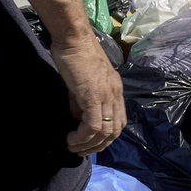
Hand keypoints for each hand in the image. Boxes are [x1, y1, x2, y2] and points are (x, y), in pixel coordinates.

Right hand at [49, 36, 124, 156]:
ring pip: (105, 131)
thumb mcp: (81, 83)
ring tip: (73, 147)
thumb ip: (82, 102)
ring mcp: (106, 95)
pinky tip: (71, 138)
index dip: (105, 137)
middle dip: (98, 146)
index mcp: (115, 90)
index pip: (119, 121)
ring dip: (88, 144)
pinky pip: (92, 124)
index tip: (89, 143)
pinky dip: (83, 136)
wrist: (73, 38)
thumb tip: (78, 120)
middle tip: (80, 151)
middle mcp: (115, 94)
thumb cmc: (75, 54)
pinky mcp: (93, 95)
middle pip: (115, 131)